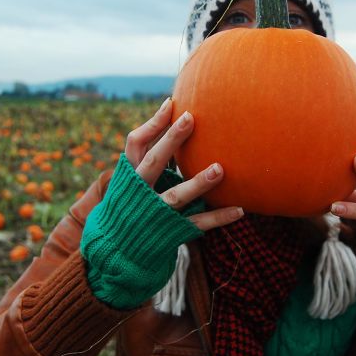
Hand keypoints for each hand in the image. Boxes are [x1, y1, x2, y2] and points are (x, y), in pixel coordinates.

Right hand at [125, 97, 242, 230]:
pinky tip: (239, 209)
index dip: (152, 124)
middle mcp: (138, 193)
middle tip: (190, 118)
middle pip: (153, 163)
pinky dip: (218, 218)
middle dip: (170, 141)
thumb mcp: (130, 181)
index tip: (171, 104)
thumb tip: (170, 117)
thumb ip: (148, 157)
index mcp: (128, 176)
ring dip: (197, 183)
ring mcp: (154, 213)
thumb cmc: (129, 205)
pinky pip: (196, 224)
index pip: (135, 144)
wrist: (115, 251)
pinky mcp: (170, 232)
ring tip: (219, 169)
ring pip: (175, 196)